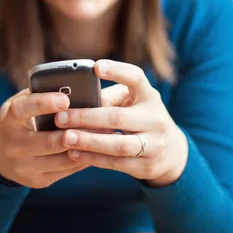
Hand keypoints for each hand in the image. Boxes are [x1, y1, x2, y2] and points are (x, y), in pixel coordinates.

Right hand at [0, 88, 86, 187]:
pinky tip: (94, 148)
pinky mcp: (37, 181)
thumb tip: (68, 86)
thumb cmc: (17, 122)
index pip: (23, 109)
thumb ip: (38, 95)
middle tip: (95, 121)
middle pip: (47, 141)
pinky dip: (82, 158)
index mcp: (8, 120)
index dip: (44, 103)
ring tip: (103, 133)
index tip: (65, 99)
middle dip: (72, 132)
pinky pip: (66, 171)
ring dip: (83, 146)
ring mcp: (24, 167)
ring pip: (61, 159)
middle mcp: (13, 146)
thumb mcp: (19, 105)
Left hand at [55, 60, 188, 185]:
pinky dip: (93, 158)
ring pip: (117, 144)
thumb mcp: (134, 103)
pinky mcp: (147, 166)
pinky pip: (116, 163)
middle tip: (61, 117)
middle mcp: (155, 118)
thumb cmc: (141, 118)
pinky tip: (74, 153)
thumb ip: (109, 99)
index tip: (95, 67)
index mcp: (149, 96)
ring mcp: (154, 144)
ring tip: (66, 137)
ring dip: (89, 141)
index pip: (136, 78)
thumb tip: (77, 100)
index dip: (117, 71)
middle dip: (86, 117)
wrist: (172, 153)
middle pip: (118, 117)